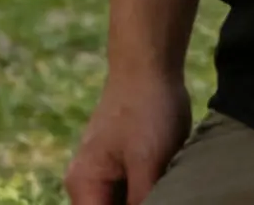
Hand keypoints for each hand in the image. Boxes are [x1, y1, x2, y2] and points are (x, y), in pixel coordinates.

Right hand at [65, 71, 191, 204]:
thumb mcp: (149, 164)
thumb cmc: (147, 109)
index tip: (158, 202)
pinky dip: (152, 190)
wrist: (150, 62)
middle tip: (166, 189)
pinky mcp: (121, 162)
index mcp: (84, 187)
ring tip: (165, 174)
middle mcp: (87, 184)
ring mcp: (103, 172)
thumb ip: (143, 204)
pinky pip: (134, 191)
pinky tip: (168, 175)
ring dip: (150, 198)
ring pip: (128, 203)